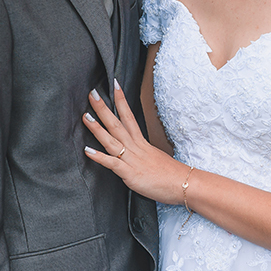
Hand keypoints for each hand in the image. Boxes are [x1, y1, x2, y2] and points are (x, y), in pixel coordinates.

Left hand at [83, 80, 188, 204]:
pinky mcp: (131, 174)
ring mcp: (132, 160)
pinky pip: (112, 163)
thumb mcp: (155, 157)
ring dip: (97, 128)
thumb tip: (135, 151)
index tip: (114, 86)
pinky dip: (99, 157)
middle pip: (117, 124)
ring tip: (85, 116)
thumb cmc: (171, 174)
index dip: (121, 101)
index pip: (129, 117)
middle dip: (103, 109)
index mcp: (141, 142)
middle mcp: (136, 147)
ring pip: (112, 140)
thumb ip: (142, 153)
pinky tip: (87, 150)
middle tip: (92, 93)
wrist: (185, 184)